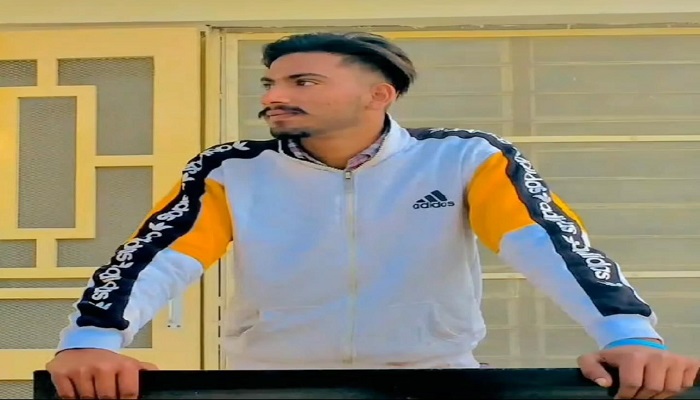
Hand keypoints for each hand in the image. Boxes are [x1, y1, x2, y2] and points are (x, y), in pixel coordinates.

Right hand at [45, 348, 157, 398]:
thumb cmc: (107, 360)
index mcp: (123, 365)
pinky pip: (68, 397)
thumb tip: (158, 376)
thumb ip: (144, 370)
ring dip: (89, 398)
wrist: (83, 343)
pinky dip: (72, 397)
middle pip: (107, 399)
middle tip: (105, 394)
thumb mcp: (129, 363)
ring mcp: (82, 370)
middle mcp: (103, 366)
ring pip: (87, 399)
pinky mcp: (62, 373)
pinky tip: (77, 388)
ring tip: (92, 390)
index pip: (128, 394)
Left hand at [578, 345, 699, 398]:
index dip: (625, 396)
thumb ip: (591, 369)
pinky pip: (685, 385)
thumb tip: (604, 383)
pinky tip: (663, 383)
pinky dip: (675, 389)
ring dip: (658, 395)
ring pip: (670, 390)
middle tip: (635, 395)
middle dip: (641, 397)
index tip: (620, 397)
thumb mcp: (596, 360)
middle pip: (653, 389)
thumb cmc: (617, 358)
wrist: (638, 346)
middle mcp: (656, 356)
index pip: (632, 384)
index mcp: (633, 355)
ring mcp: (673, 359)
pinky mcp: (687, 363)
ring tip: (647, 390)